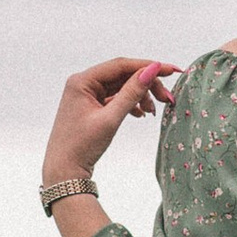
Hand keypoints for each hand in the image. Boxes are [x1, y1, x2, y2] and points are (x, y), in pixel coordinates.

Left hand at [43, 54, 179, 193]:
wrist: (64, 171)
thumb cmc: (81, 146)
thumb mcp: (110, 118)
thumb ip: (132, 93)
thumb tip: (151, 70)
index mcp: (82, 81)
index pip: (121, 65)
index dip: (148, 66)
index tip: (171, 70)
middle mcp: (83, 84)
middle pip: (122, 75)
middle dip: (146, 85)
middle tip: (166, 98)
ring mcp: (87, 95)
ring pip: (121, 87)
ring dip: (140, 95)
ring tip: (153, 111)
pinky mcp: (91, 107)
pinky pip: (115, 98)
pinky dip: (130, 103)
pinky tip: (140, 113)